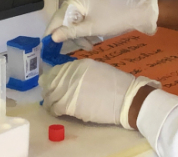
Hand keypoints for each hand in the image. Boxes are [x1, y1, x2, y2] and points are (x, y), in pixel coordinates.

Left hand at [40, 58, 158, 128]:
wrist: (128, 99)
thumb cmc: (118, 85)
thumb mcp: (99, 70)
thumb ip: (82, 73)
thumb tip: (69, 79)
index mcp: (80, 65)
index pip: (58, 70)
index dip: (53, 78)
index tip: (52, 84)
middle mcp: (72, 74)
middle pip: (51, 82)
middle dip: (49, 89)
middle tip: (50, 96)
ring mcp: (70, 88)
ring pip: (51, 95)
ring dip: (50, 101)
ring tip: (53, 105)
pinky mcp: (70, 104)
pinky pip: (55, 107)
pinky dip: (54, 110)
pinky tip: (58, 112)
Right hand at [45, 0, 158, 48]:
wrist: (140, 12)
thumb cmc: (115, 19)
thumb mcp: (91, 28)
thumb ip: (71, 32)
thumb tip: (52, 37)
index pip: (59, 15)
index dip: (53, 30)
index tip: (46, 44)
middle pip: (69, 18)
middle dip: (72, 34)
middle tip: (75, 49)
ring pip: (78, 19)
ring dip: (81, 34)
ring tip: (89, 47)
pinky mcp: (98, 4)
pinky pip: (87, 17)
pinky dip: (88, 29)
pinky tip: (93, 40)